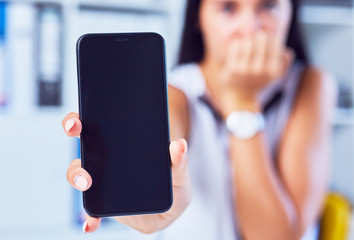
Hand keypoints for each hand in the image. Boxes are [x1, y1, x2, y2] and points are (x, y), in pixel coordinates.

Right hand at [62, 112, 191, 233]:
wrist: (171, 210)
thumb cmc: (174, 185)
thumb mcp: (180, 172)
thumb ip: (180, 161)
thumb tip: (179, 144)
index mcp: (123, 147)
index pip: (98, 127)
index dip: (82, 120)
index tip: (78, 120)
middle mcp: (108, 161)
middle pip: (83, 147)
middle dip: (74, 138)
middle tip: (79, 142)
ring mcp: (103, 183)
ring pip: (79, 175)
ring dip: (77, 177)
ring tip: (88, 183)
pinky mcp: (105, 206)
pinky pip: (92, 212)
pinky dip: (89, 219)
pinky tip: (89, 224)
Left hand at [218, 31, 293, 116]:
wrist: (240, 95)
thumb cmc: (260, 81)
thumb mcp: (276, 75)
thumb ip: (285, 62)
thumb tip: (285, 50)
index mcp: (273, 71)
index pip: (275, 42)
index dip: (271, 37)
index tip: (268, 38)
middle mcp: (260, 70)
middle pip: (261, 38)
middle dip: (259, 36)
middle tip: (257, 38)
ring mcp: (245, 70)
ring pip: (248, 41)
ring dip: (248, 39)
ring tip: (248, 42)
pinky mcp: (232, 68)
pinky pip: (236, 46)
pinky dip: (237, 44)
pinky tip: (239, 47)